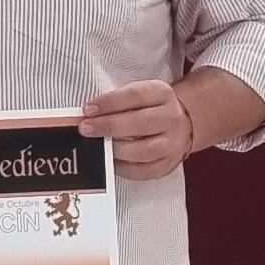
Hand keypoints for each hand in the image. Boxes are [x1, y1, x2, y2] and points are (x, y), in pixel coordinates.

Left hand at [80, 80, 197, 177]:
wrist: (179, 125)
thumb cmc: (150, 109)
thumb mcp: (139, 95)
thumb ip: (117, 101)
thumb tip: (88, 114)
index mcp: (162, 94)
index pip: (135, 96)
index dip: (109, 102)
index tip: (88, 109)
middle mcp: (171, 118)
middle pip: (140, 123)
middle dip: (108, 126)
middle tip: (86, 128)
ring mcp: (172, 143)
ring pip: (144, 150)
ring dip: (116, 149)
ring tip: (98, 146)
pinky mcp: (167, 164)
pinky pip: (144, 170)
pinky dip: (124, 168)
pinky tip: (110, 161)